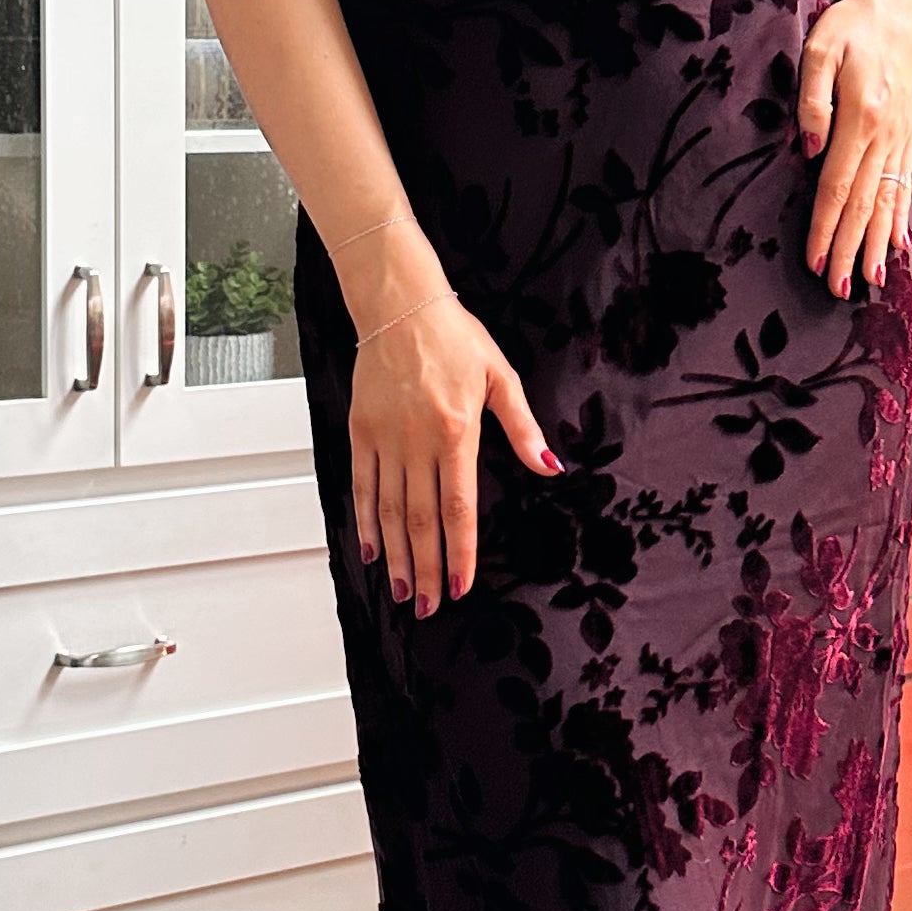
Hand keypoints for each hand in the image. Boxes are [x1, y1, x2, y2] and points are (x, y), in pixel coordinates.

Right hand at [350, 280, 559, 613]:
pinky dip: (365, 521)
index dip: (459, 551)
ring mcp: (385, 437)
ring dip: (397, 555)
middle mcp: (417, 440)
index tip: (462, 586)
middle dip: (428, 568)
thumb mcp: (500, 376)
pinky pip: (362, 485)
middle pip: (421, 519)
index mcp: (456, 430)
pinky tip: (373, 550)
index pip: (458, 506)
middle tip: (430, 607)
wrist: (400, 304)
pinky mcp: (361, 430)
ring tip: (404, 590)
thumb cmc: (454, 336)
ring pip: (389, 510)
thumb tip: (550, 466)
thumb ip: (523, 428)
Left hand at [798, 0, 911, 293]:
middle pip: (863, 204)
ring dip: (875, 243)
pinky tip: (893, 243)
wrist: (896, 6)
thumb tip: (809, 148)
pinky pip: (904, 183)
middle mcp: (885, 134)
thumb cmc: (850, 25)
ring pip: (887, 200)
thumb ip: (811, 99)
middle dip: (848, 250)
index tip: (813, 260)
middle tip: (836, 289)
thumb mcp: (819, 48)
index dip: (824, 227)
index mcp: (861, 116)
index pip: (837, 185)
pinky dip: (899, 216)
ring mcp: (900, 137)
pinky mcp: (906, 135)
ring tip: (868, 280)